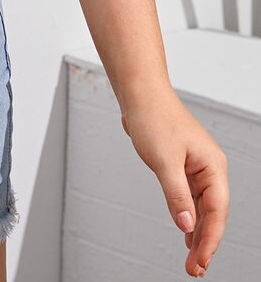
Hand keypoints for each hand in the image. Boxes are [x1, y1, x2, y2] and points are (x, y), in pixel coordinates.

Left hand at [120, 89, 228, 276]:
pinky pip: (190, 198)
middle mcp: (209, 168)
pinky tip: (187, 234)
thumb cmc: (154, 118)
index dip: (210, 240)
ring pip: (202, 208)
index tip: (200, 262)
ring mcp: (196, 167)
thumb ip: (177, 195)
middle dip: (205, 242)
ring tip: (192, 260)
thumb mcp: (164, 161)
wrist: (140, 93)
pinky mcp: (182, 166)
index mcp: (213, 166)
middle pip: (212, 213)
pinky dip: (189, 217)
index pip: (217, 212)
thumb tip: (187, 227)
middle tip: (194, 270)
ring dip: (197, 233)